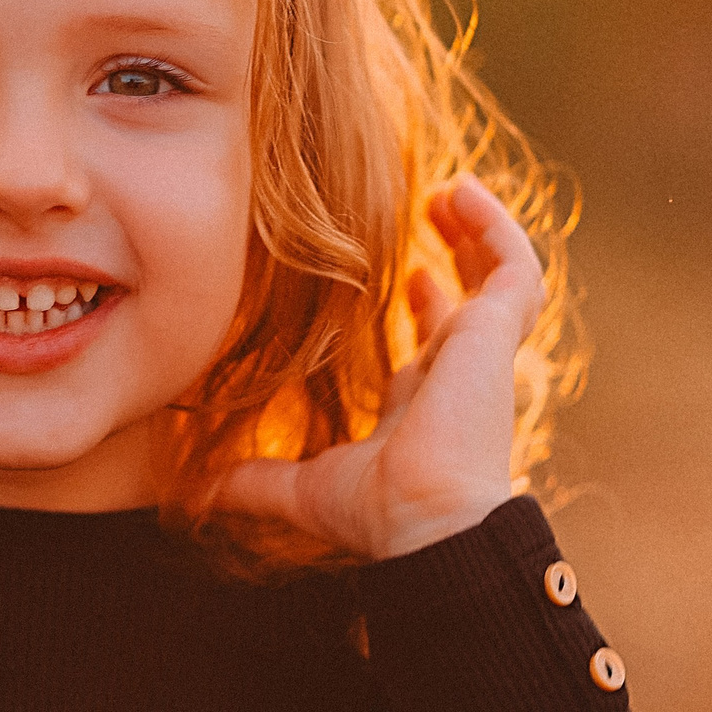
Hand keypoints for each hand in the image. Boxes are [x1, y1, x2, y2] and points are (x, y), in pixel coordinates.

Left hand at [215, 175, 538, 561]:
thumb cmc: (374, 513)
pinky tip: (459, 191)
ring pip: (499, 279)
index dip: (423, 310)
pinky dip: (493, 226)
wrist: (425, 520)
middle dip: (454, 259)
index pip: (430, 349)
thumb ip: (253, 482)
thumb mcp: (298, 490)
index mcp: (418, 406)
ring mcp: (480, 353)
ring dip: (477, 233)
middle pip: (467, 305)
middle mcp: (455, 375)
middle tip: (431, 213)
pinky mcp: (495, 332)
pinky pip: (514, 265)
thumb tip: (198, 494)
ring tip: (448, 192)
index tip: (403, 276)